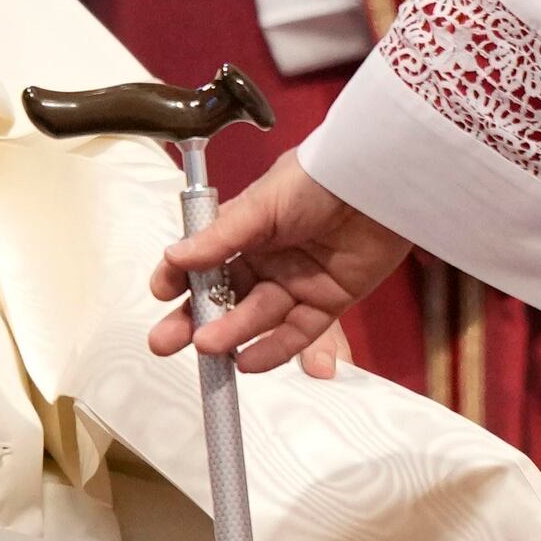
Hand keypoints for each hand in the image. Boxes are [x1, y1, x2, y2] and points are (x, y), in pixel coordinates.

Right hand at [150, 155, 413, 374]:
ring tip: (208, 346)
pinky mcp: (329, 301)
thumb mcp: (263, 204)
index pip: (205, 258)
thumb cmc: (320, 179)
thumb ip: (220, 237)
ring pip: (257, 316)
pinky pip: (297, 332)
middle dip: (194, 318)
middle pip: (225, 295)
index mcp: (248, 228)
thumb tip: (174, 258)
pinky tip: (247, 362)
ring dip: (231, 332)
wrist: (380, 183)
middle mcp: (269, 257)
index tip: (160, 293)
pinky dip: (273, 349)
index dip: (180, 276)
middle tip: (165, 341)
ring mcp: (298, 281)